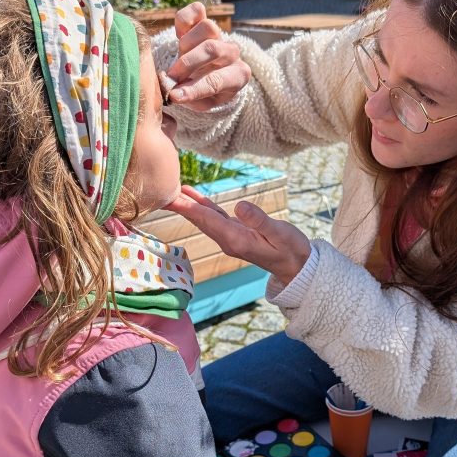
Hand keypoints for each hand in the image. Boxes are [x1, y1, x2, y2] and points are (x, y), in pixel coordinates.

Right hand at [166, 2, 249, 110]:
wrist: (202, 76)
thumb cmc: (203, 92)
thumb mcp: (201, 103)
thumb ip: (190, 99)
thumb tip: (173, 92)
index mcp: (238, 76)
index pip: (216, 81)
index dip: (194, 89)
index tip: (175, 96)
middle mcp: (232, 52)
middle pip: (212, 49)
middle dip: (187, 63)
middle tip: (170, 77)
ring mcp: (220, 34)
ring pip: (207, 28)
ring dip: (186, 44)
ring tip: (179, 59)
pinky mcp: (204, 20)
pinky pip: (196, 10)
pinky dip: (185, 19)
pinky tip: (179, 34)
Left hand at [166, 185, 310, 285]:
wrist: (296, 266)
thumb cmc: (291, 249)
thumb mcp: (280, 233)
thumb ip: (260, 220)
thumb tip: (239, 205)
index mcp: (236, 239)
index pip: (207, 219)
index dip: (188, 207)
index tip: (170, 197)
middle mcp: (229, 240)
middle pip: (199, 220)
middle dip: (180, 206)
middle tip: (159, 191)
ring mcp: (231, 237)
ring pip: (204, 219)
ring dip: (188, 205)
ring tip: (173, 190)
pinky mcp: (236, 233)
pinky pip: (214, 218)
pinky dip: (202, 207)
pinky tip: (194, 197)